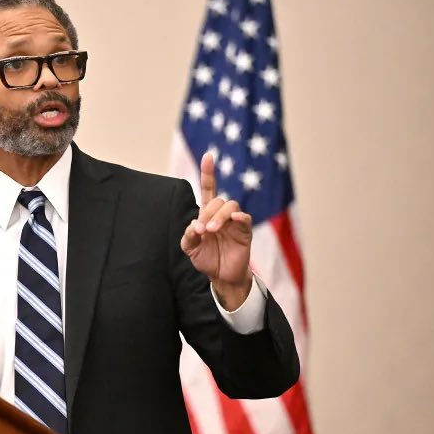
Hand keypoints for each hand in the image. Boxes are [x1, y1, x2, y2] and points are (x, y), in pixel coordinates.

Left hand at [180, 152, 253, 310]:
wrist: (222, 277)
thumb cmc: (207, 259)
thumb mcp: (190, 248)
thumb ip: (188, 236)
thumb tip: (194, 224)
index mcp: (208, 214)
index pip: (209, 189)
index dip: (208, 173)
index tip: (208, 155)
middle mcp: (222, 215)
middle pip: (218, 200)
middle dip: (207, 213)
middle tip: (202, 230)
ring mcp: (234, 222)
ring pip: (230, 206)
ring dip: (219, 216)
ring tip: (211, 231)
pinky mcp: (245, 232)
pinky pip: (245, 219)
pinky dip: (239, 217)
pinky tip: (233, 220)